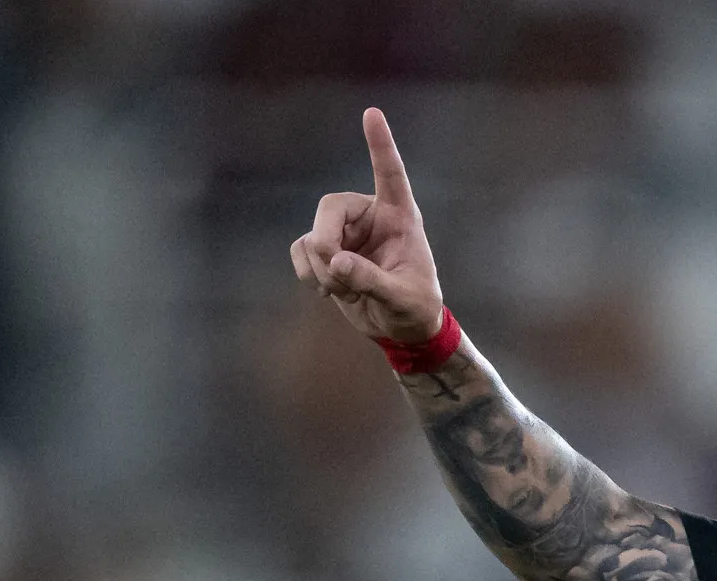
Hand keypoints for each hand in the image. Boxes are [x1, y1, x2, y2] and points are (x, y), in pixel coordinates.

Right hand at [290, 107, 445, 344]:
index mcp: (400, 217)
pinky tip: (328, 291)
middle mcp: (370, 217)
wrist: (402, 330)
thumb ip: (372, 280)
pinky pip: (301, 251)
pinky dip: (307, 272)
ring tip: (342, 291)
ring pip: (313, 233)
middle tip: (334, 272)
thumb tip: (336, 262)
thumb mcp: (402, 298)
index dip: (380, 145)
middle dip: (324, 241)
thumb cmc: (415, 308)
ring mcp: (346, 234)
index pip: (389, 174)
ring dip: (319, 267)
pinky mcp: (328, 252)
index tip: (372, 113)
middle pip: (330, 207)